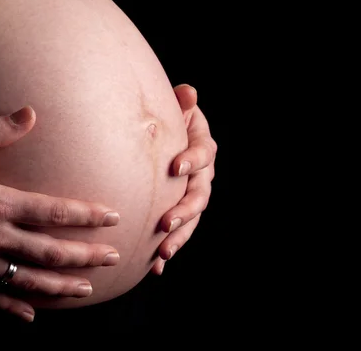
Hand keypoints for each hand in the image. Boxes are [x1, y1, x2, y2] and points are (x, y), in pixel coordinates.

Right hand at [0, 106, 119, 321]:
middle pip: (47, 251)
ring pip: (25, 279)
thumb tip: (31, 112)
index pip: (52, 211)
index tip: (112, 217)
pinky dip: (12, 307)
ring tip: (87, 290)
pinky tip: (31, 315)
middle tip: (113, 258)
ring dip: (59, 284)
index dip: (85, 215)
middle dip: (84, 255)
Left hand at [151, 84, 216, 274]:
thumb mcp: (177, 109)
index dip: (193, 160)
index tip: (176, 167)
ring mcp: (194, 195)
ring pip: (191, 220)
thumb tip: (188, 92)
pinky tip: (155, 268)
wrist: (167, 139)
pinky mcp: (182, 211)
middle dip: (184, 211)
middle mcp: (203, 175)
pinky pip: (178, 232)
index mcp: (203, 147)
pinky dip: (168, 249)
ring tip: (162, 253)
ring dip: (178, 237)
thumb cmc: (170, 121)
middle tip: (165, 223)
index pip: (204, 153)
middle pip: (199, 195)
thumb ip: (182, 103)